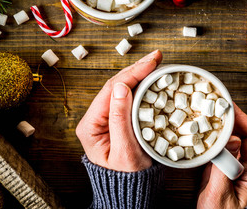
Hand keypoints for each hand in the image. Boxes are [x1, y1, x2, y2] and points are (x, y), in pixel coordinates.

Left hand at [76, 50, 162, 171]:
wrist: (131, 189)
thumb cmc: (128, 176)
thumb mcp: (125, 150)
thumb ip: (120, 119)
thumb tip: (121, 87)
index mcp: (90, 125)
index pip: (110, 91)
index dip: (131, 74)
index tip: (150, 63)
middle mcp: (94, 118)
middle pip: (114, 85)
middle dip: (136, 69)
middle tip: (156, 57)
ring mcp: (105, 117)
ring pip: (121, 88)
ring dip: (138, 74)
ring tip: (154, 62)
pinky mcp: (116, 118)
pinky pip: (127, 97)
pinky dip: (140, 85)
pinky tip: (149, 76)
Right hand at [197, 103, 246, 208]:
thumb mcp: (220, 194)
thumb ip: (225, 168)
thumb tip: (233, 140)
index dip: (242, 119)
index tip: (230, 107)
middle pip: (244, 135)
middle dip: (232, 119)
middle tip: (217, 105)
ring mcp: (236, 167)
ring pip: (232, 140)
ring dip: (222, 126)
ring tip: (210, 113)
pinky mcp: (224, 169)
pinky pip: (222, 148)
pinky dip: (214, 137)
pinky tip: (205, 131)